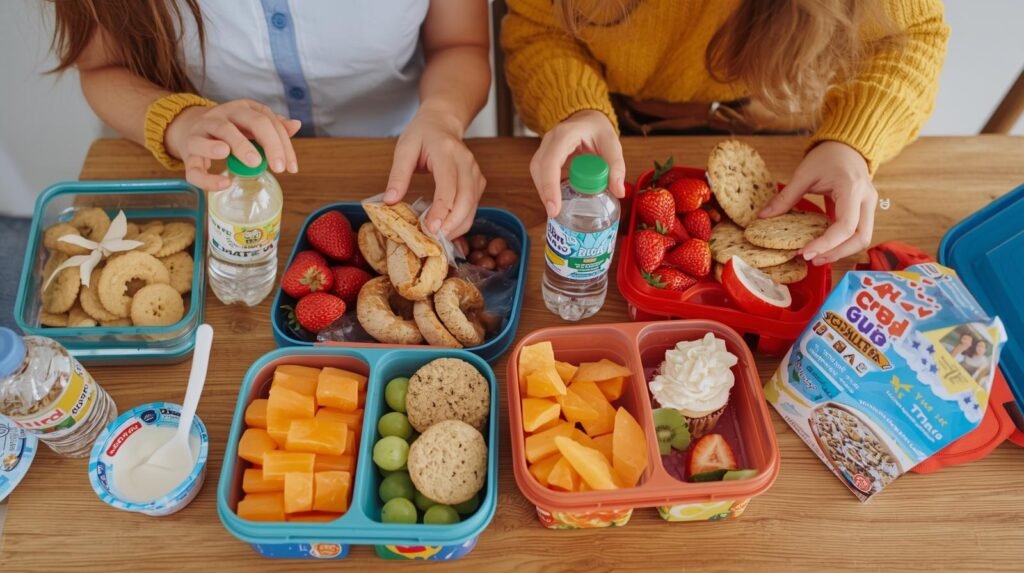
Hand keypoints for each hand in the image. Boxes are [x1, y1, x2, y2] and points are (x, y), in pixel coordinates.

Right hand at [165, 99, 300, 190]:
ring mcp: (203, 129)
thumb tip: (296, 125)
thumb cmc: (228, 130)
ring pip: (222, 131)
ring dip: (239, 145)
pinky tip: (224, 183)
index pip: (268, 121)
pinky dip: (209, 177)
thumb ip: (272, 127)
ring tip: (253, 162)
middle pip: (251, 121)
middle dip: (268, 143)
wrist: (187, 128)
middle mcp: (222, 114)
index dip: (283, 144)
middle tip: (278, 167)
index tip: (291, 168)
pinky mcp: (188, 150)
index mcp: (242, 108)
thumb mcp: (249, 125)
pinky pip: (197, 165)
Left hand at [384, 106, 484, 238]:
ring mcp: (475, 172)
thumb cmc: (422, 134)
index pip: (448, 185)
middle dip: (453, 223)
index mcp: (446, 152)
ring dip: (459, 226)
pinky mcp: (478, 181)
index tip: (431, 228)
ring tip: (441, 239)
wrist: (442, 122)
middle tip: (436, 239)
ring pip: (473, 205)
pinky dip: (463, 220)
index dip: (441, 209)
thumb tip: (390, 201)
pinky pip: (474, 205)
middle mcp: (465, 162)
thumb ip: (398, 175)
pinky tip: (449, 229)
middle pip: (466, 199)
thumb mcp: (404, 149)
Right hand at [530, 110, 625, 217]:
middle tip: (554, 213)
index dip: (550, 185)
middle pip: (539, 168)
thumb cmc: (598, 130)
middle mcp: (550, 140)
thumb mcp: (612, 144)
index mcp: (565, 134)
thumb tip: (619, 192)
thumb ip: (616, 167)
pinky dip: (547, 188)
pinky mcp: (545, 157)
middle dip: (545, 192)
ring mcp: (545, 148)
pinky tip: (556, 200)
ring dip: (544, 192)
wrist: (587, 120)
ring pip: (537, 172)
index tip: (555, 207)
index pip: (551, 161)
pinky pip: (541, 174)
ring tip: (556, 209)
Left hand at [759, 141, 877, 264]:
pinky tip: (822, 248)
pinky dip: (841, 244)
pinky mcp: (864, 211)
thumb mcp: (804, 174)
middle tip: (810, 259)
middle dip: (836, 253)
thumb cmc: (827, 156)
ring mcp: (869, 206)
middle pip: (861, 238)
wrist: (846, 146)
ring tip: (815, 257)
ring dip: (840, 252)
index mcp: (852, 189)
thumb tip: (763, 217)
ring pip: (862, 239)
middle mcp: (866, 200)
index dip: (826, 244)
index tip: (804, 252)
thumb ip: (786, 197)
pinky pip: (857, 233)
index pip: (845, 226)